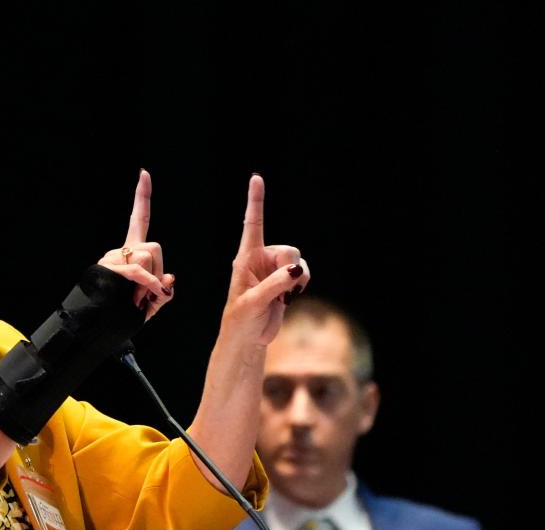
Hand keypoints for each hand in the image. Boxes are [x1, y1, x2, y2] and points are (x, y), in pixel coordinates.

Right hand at [97, 170, 174, 318]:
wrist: (96, 329)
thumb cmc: (123, 317)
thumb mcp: (151, 305)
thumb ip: (163, 292)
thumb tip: (169, 278)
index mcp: (130, 254)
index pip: (139, 220)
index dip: (142, 197)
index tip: (144, 173)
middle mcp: (119, 251)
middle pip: (154, 247)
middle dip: (159, 272)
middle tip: (148, 295)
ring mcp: (111, 259)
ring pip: (148, 256)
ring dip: (151, 282)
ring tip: (137, 300)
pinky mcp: (108, 268)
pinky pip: (139, 270)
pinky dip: (148, 283)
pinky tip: (143, 297)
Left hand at [225, 174, 310, 345]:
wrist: (249, 337)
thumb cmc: (241, 319)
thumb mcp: (253, 302)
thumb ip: (274, 285)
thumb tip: (295, 271)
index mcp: (246, 257)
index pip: (253, 223)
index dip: (256, 200)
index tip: (256, 178)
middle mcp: (262, 259)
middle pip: (288, 249)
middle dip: (291, 267)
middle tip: (284, 288)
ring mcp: (275, 270)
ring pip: (299, 261)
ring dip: (299, 278)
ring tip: (287, 296)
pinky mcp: (286, 282)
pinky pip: (304, 273)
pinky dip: (302, 284)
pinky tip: (290, 298)